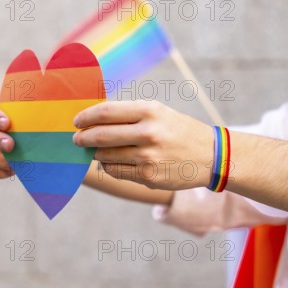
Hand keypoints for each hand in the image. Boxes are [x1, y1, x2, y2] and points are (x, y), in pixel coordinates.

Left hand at [72, 100, 212, 189]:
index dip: (86, 117)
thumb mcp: (157, 113)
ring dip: (96, 153)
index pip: (106, 112)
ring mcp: (148, 156)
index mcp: (149, 111)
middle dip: (83, 138)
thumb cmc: (176, 130)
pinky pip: (115, 171)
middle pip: (101, 135)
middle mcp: (149, 132)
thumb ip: (127, 115)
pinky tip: (112, 161)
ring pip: (105, 155)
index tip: (76, 121)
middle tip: (77, 139)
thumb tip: (91, 120)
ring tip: (98, 150)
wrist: (211, 155)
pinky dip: (108, 166)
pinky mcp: (149, 176)